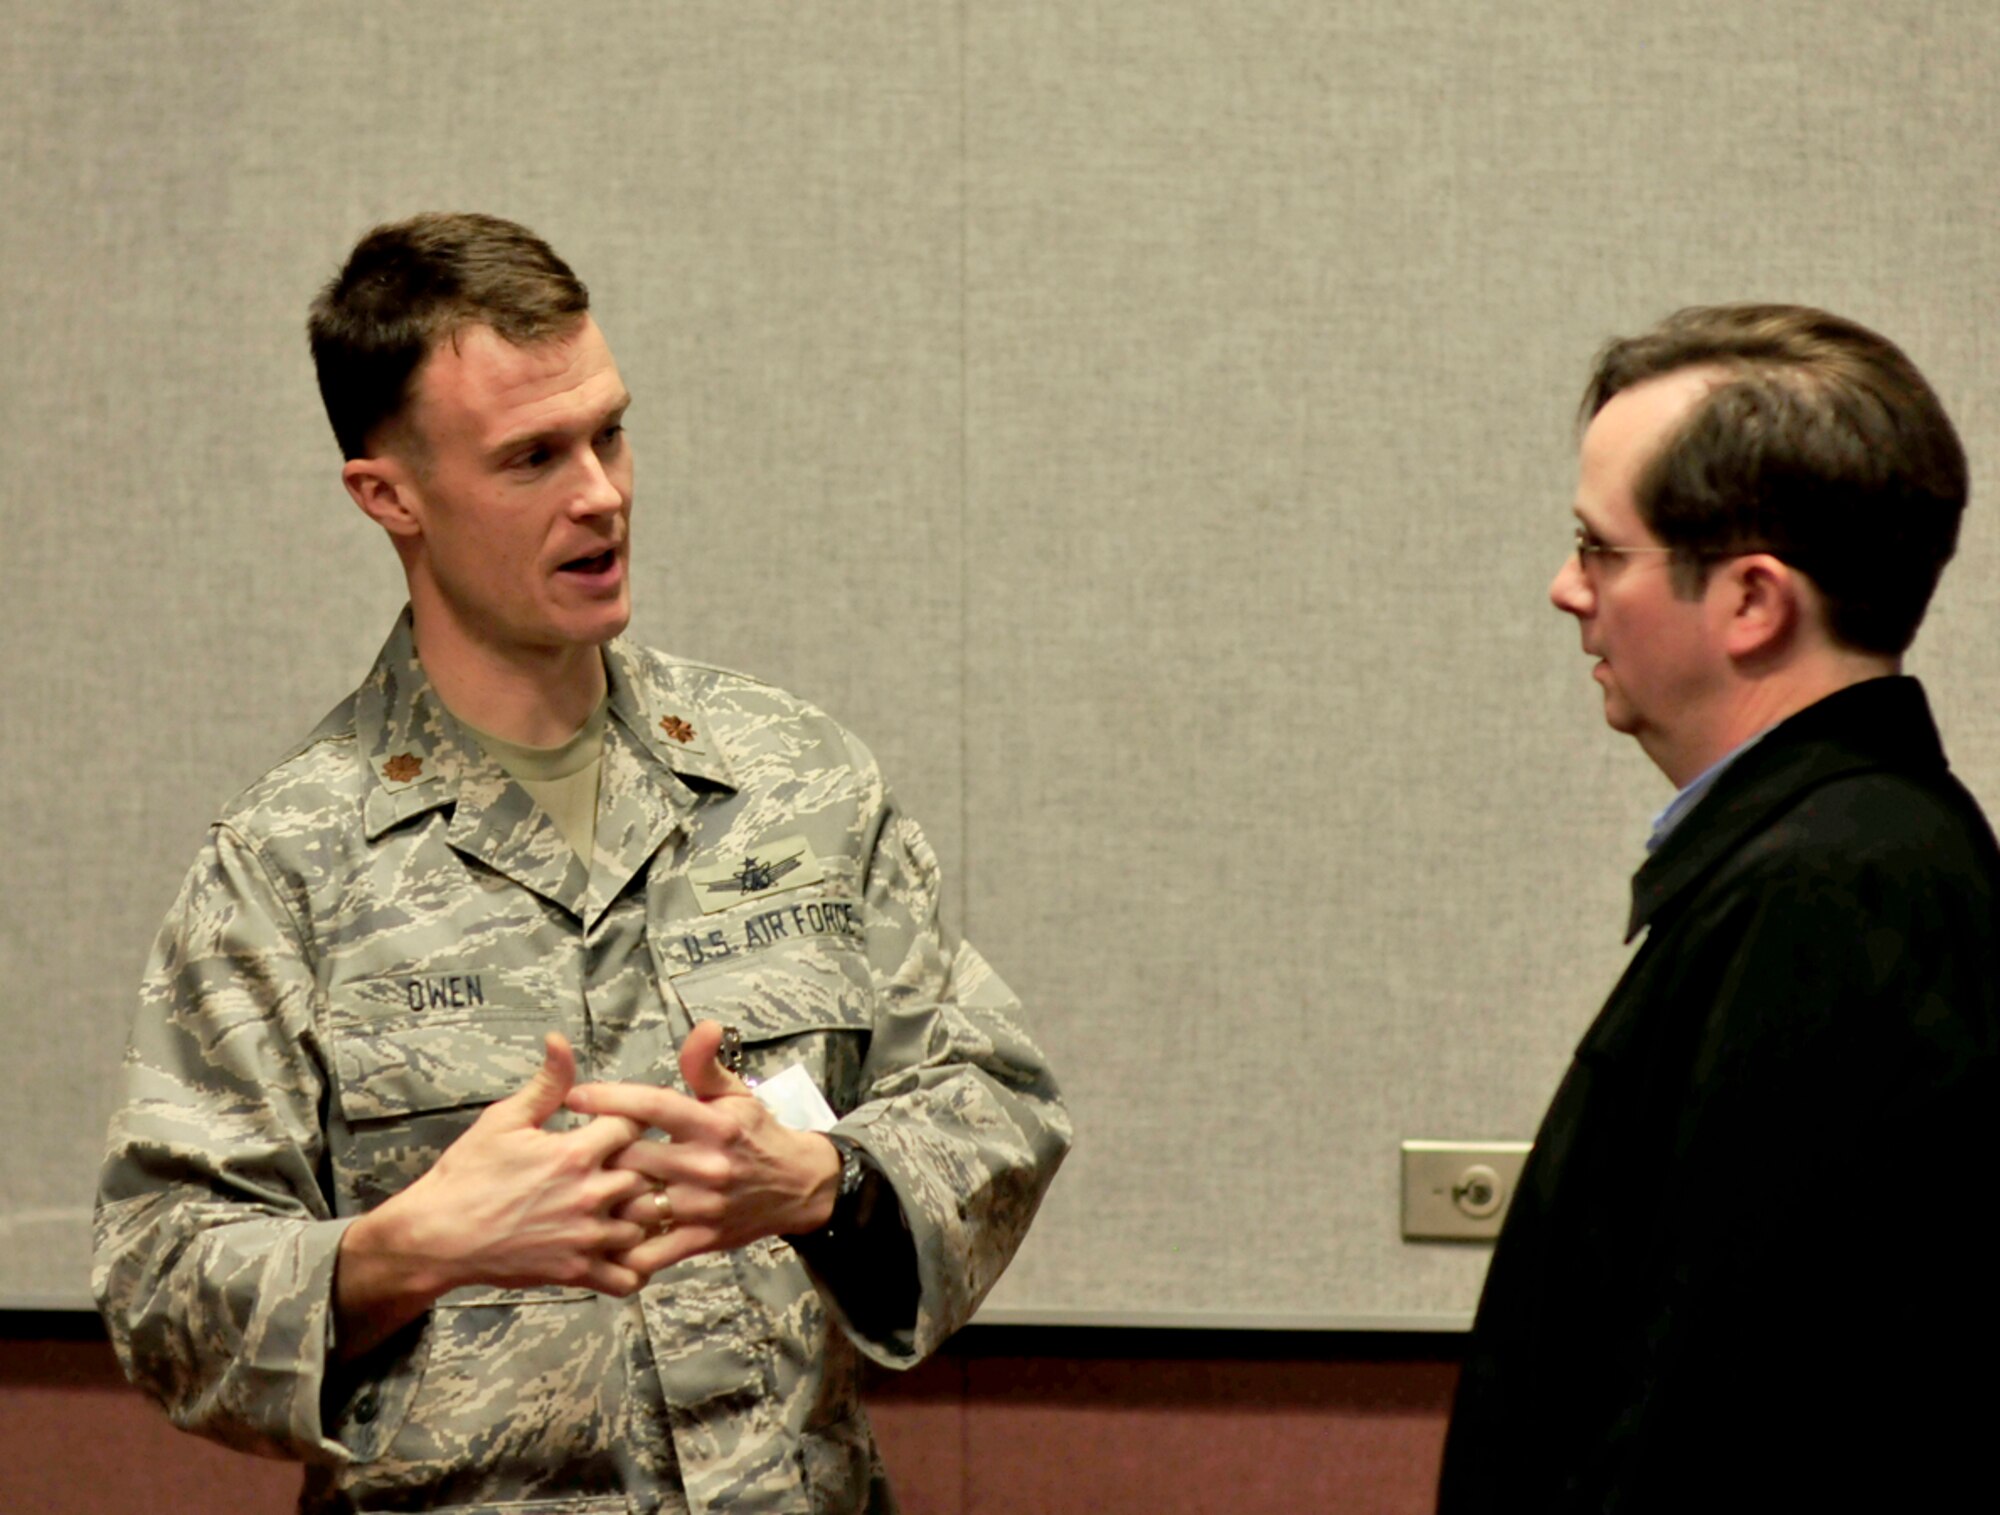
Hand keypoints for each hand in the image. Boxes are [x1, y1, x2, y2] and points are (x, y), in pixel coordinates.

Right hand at [334, 1033, 654, 1357]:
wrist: (438, 1235)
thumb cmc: (468, 1174)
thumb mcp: (504, 1118)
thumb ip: (547, 1082)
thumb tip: (561, 1039)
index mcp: (576, 1152)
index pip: (638, 1123)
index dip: (636, 1119)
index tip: (627, 1123)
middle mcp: (590, 1195)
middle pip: (652, 1174)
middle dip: (648, 1166)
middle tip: (636, 1164)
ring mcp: (586, 1238)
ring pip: (648, 1225)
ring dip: (644, 1215)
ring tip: (632, 1205)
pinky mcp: (577, 1272)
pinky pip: (629, 1277)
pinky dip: (635, 1266)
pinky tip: (624, 1249)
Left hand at [564, 1021, 843, 1273]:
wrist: (799, 1186)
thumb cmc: (757, 1135)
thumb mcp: (736, 1094)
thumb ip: (706, 1065)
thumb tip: (704, 1025)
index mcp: (713, 1124)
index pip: (654, 1105)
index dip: (610, 1099)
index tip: (573, 1097)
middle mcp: (707, 1164)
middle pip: (632, 1156)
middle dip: (600, 1152)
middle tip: (575, 1150)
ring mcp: (703, 1206)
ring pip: (634, 1204)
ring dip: (607, 1198)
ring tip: (583, 1191)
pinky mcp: (702, 1240)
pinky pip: (651, 1251)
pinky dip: (623, 1247)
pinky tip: (605, 1236)